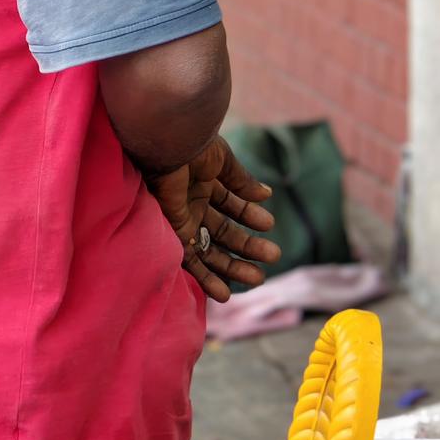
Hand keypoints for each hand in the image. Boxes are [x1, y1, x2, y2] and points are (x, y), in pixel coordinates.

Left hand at [146, 135, 280, 302]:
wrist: (166, 147)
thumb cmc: (191, 146)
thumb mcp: (222, 162)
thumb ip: (241, 181)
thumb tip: (266, 195)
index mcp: (205, 185)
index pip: (231, 207)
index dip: (250, 216)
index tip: (269, 224)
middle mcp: (193, 205)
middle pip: (223, 233)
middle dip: (248, 246)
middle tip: (273, 256)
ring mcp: (183, 221)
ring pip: (210, 251)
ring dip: (232, 267)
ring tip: (258, 279)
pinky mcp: (173, 235)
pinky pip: (190, 262)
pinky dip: (206, 278)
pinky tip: (225, 293)